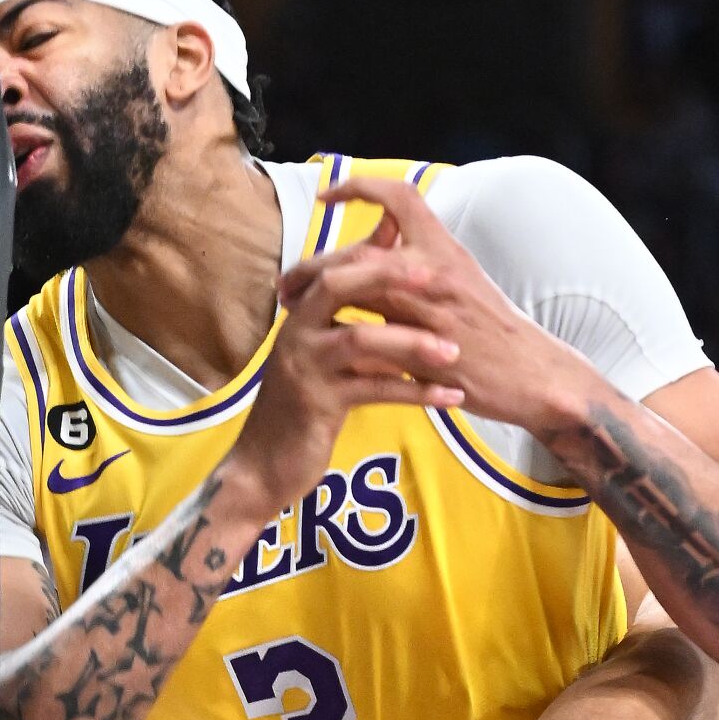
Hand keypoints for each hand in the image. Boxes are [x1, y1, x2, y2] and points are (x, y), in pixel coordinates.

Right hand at [231, 243, 466, 506]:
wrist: (264, 466)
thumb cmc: (304, 407)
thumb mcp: (326, 358)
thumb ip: (352, 323)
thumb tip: (382, 290)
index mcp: (300, 317)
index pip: (335, 267)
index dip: (377, 256)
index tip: (423, 253)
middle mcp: (296, 333)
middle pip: (338, 285)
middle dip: (388, 276)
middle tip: (438, 278)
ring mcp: (305, 367)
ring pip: (360, 339)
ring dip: (412, 342)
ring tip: (454, 351)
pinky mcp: (317, 404)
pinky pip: (375, 390)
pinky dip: (416, 392)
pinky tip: (450, 397)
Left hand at [277, 176, 604, 439]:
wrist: (533, 374)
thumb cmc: (496, 331)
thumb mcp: (464, 281)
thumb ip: (422, 261)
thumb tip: (383, 244)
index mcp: (444, 250)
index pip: (398, 199)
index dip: (358, 187)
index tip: (329, 197)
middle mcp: (433, 274)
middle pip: (356, 252)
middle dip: (313, 265)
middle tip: (289, 282)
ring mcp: (426, 314)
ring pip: (354, 292)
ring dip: (315, 299)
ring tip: (291, 310)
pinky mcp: (422, 353)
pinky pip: (368, 338)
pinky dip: (340, 335)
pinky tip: (320, 343)